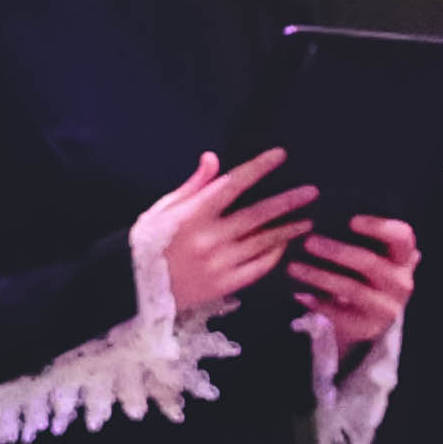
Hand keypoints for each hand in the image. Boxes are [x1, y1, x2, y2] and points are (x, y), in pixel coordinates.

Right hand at [129, 147, 321, 312]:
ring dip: (288, 229)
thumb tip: (213, 158)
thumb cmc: (145, 243)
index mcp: (193, 214)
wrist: (130, 287)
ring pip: (263, 243)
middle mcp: (209, 238)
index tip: (280, 155)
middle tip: (312, 192)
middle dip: (288, 202)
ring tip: (309, 220)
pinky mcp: (223, 286)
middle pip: (258, 215)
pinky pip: (257, 269)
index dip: (259, 168)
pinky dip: (273, 256)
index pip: (233, 184)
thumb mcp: (162, 208)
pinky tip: (284, 245)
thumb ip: (193, 185)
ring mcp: (218, 264)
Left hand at [289, 214, 417, 346]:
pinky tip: (299, 293)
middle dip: (337, 251)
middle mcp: (401, 281)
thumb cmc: (366, 272)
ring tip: (293, 266)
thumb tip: (324, 215)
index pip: (401, 236)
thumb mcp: (372, 254)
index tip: (351, 220)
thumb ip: (358, 237)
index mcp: (403, 256)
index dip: (378, 227)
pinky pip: (339, 314)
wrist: (371, 314)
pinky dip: (317, 303)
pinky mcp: (368, 327)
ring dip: (319, 276)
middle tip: (308, 241)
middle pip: (369, 263)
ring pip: (351, 289)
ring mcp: (387, 307)